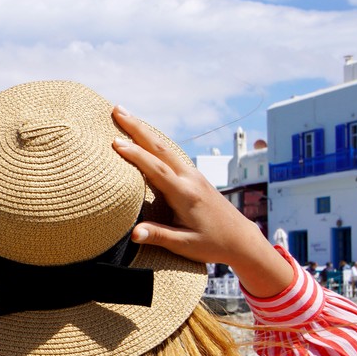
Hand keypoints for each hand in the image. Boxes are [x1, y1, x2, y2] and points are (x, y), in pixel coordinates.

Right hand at [111, 105, 294, 297]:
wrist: (241, 239)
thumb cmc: (213, 244)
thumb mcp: (185, 245)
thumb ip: (159, 236)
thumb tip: (134, 234)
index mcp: (186, 195)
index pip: (157, 169)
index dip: (135, 155)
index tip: (115, 142)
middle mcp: (190, 179)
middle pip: (161, 147)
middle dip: (137, 128)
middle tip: (117, 110)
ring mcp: (193, 175)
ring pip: (166, 147)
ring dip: (144, 130)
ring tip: (125, 116)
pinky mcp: (194, 177)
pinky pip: (170, 153)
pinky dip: (153, 141)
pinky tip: (143, 136)